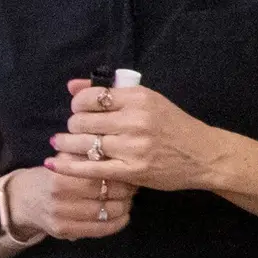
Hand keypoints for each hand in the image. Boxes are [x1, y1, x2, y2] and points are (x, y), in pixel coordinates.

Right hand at [7, 164, 134, 241]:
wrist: (23, 199)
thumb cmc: (51, 174)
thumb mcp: (64, 158)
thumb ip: (86, 153)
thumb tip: (118, 151)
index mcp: (62, 175)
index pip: (102, 175)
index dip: (121, 173)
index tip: (130, 169)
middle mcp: (61, 198)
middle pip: (108, 195)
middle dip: (127, 190)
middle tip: (134, 184)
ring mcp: (62, 218)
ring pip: (108, 214)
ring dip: (125, 206)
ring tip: (128, 198)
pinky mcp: (65, 232)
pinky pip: (101, 230)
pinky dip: (118, 223)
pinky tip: (123, 215)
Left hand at [45, 79, 222, 192]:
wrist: (202, 155)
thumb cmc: (173, 125)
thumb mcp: (148, 100)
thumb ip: (110, 92)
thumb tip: (71, 86)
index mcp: (138, 97)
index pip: (91, 97)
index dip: (77, 104)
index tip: (78, 110)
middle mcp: (135, 120)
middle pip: (83, 120)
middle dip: (72, 125)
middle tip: (72, 130)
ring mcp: (133, 147)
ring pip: (85, 144)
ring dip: (66, 145)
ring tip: (59, 145)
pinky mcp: (132, 171)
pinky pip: (92, 168)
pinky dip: (69, 167)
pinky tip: (54, 165)